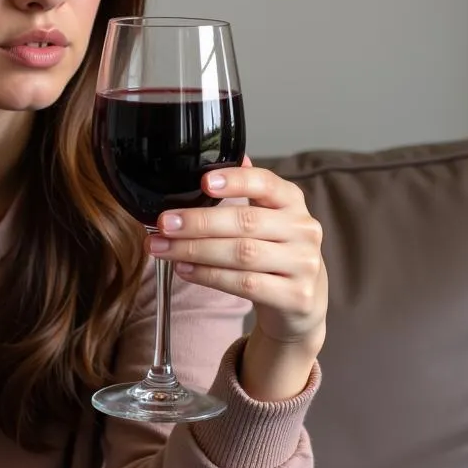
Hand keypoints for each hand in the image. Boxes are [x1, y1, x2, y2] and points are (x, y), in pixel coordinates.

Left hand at [148, 157, 327, 350]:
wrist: (302, 302)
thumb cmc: (275, 253)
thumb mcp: (267, 218)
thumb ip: (245, 192)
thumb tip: (211, 165)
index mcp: (292, 202)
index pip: (266, 183)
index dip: (236, 181)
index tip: (204, 183)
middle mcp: (304, 230)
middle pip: (246, 222)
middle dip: (198, 222)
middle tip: (164, 223)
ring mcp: (303, 264)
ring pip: (242, 254)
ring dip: (195, 250)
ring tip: (164, 248)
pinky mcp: (296, 296)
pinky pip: (245, 284)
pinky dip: (208, 276)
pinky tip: (184, 269)